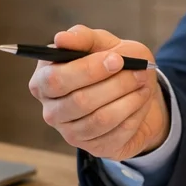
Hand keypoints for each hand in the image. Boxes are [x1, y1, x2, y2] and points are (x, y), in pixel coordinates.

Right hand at [28, 24, 168, 159]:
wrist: (134, 92)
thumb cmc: (112, 63)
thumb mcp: (102, 43)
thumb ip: (82, 38)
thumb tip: (61, 39)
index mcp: (44, 80)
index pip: (56, 80)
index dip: (88, 70)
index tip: (117, 59)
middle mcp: (51, 110)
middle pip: (79, 102)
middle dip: (115, 85)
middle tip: (138, 72)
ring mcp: (70, 133)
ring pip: (100, 119)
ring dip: (129, 99)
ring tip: (142, 85)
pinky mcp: (93, 147)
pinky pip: (117, 133)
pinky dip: (135, 114)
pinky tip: (140, 101)